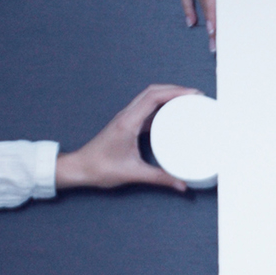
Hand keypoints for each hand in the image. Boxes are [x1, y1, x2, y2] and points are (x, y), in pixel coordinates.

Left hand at [56, 84, 197, 191]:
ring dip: (168, 95)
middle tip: (196, 96)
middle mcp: (127, 115)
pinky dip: (160, 107)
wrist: (80, 168)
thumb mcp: (133, 173)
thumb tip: (181, 184)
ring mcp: (126, 118)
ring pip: (149, 98)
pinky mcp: (126, 124)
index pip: (153, 97)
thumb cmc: (100, 168)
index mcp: (128, 122)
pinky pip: (146, 109)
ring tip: (187, 101)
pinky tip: (171, 116)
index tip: (194, 94)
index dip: (175, 92)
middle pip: (153, 92)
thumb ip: (160, 178)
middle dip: (176, 90)